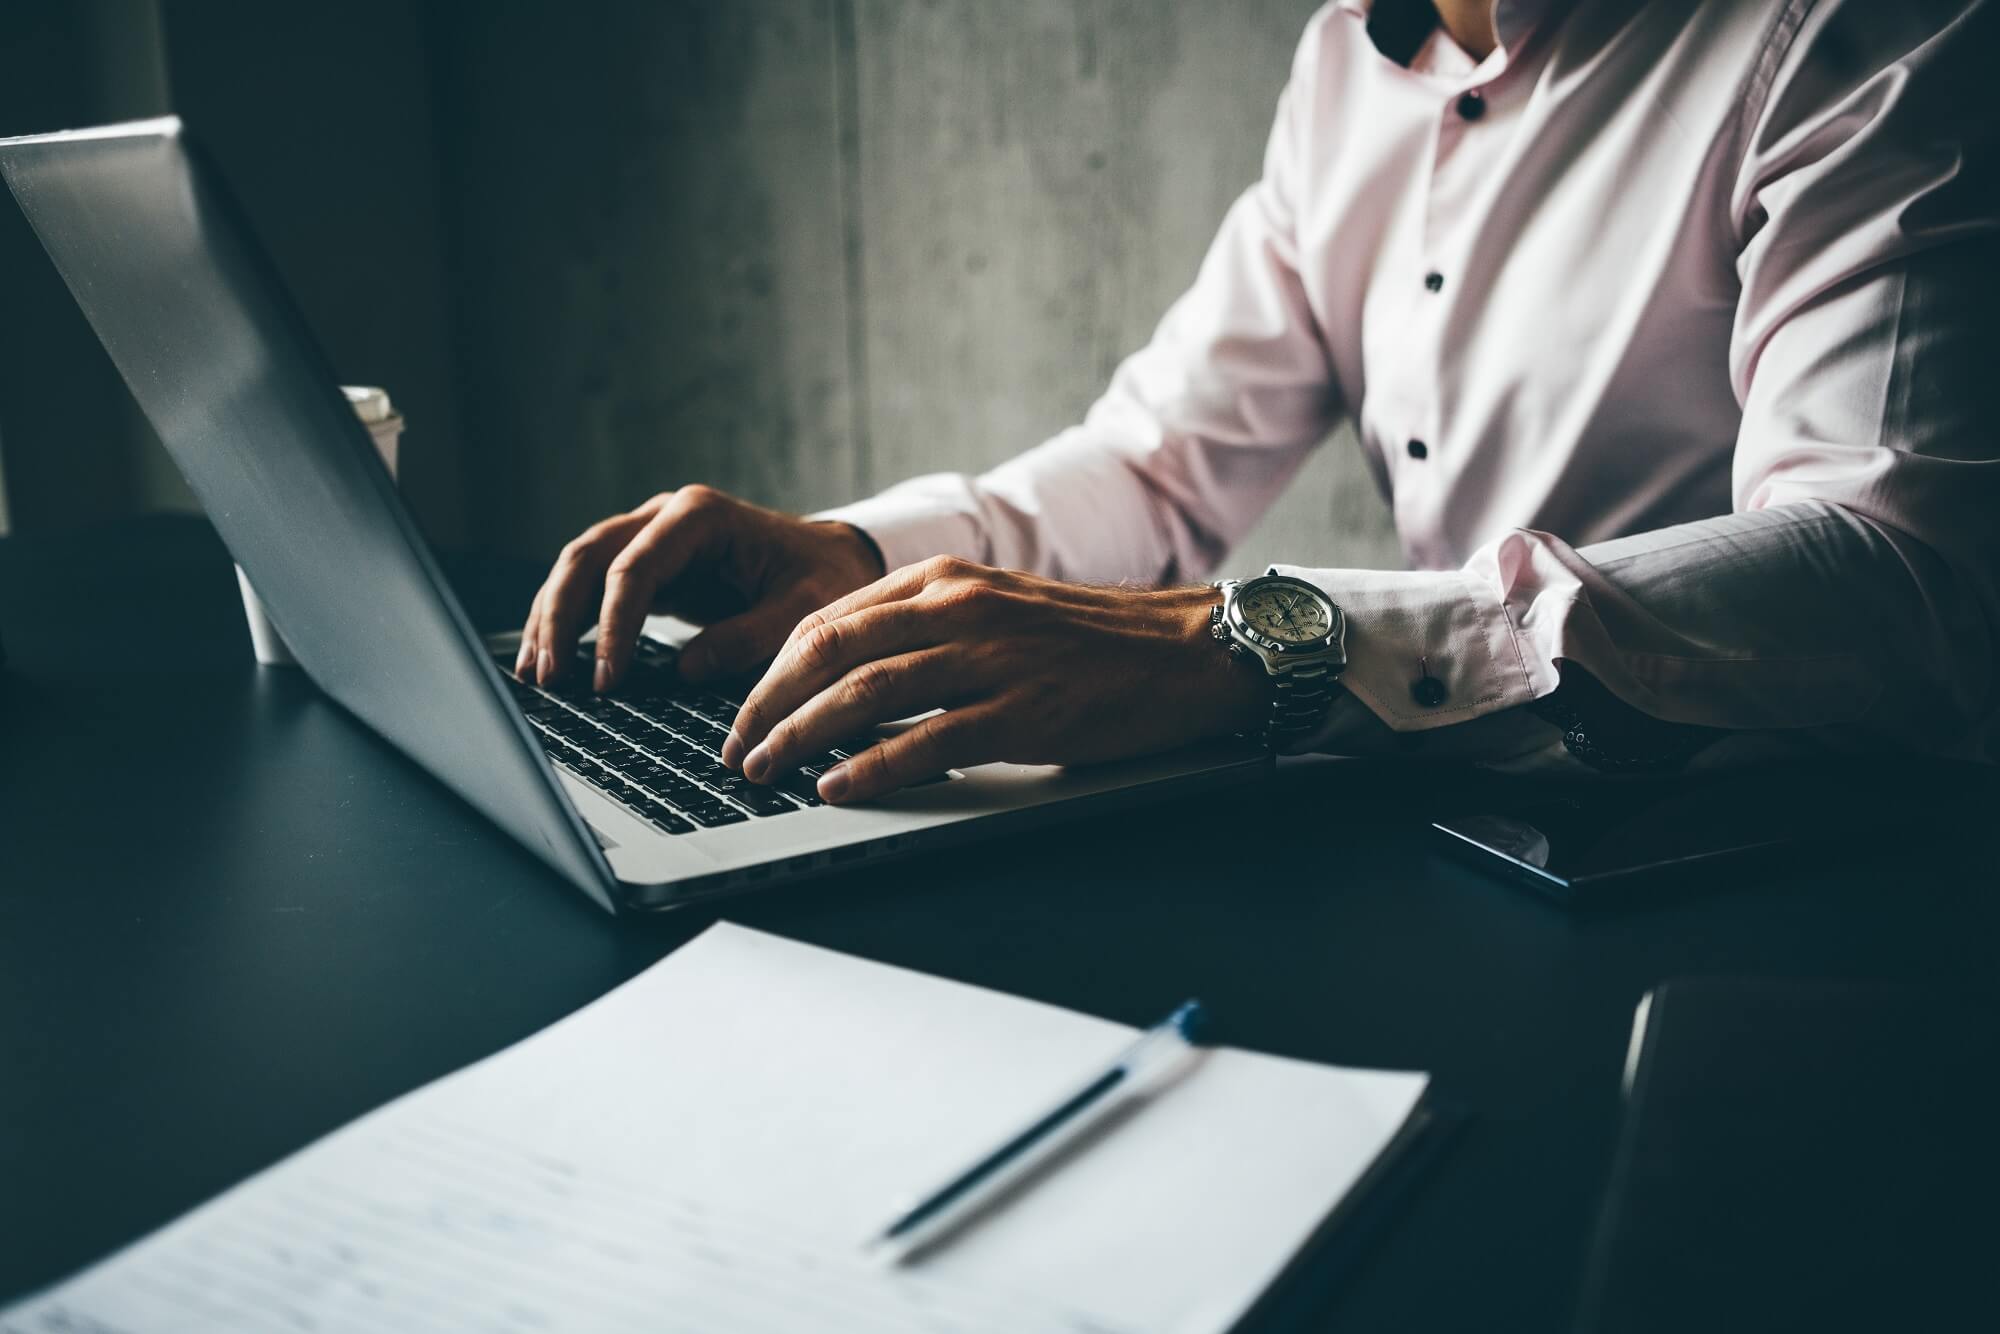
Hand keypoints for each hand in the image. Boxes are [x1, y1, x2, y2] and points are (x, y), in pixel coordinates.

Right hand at [515, 486, 884, 690]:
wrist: (834, 561)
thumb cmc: (823, 579)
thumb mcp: (803, 610)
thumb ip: (750, 636)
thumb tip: (686, 669)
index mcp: (701, 517)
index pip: (635, 568)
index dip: (613, 624)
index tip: (606, 679)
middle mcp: (665, 518)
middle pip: (588, 557)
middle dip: (560, 617)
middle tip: (550, 678)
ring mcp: (651, 539)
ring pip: (579, 569)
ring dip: (551, 619)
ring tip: (535, 676)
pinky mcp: (647, 567)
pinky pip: (593, 589)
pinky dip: (569, 622)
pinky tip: (550, 660)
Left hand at [720, 557, 1266, 803]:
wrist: (1189, 652)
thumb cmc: (1094, 642)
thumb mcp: (998, 612)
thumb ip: (928, 629)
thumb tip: (851, 677)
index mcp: (946, 579)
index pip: (829, 618)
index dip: (772, 668)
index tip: (744, 709)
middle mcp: (960, 607)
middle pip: (830, 650)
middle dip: (767, 703)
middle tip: (735, 748)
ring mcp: (991, 657)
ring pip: (866, 692)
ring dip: (801, 736)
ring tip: (765, 771)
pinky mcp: (1023, 709)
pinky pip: (927, 739)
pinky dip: (872, 768)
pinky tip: (837, 788)